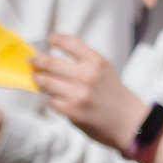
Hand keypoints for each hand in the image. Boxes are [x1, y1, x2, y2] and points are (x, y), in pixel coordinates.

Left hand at [33, 33, 147, 147]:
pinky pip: (51, 101)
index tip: (49, 40)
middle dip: (37, 61)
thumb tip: (55, 59)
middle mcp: (87, 75)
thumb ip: (85, 62)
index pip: (68, 42)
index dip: (54, 39)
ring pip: (45, 82)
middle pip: (49, 62)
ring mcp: (78, 93)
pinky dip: (51, 99)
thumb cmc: (116, 97)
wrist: (130, 123)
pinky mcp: (71, 111)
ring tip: (37, 79)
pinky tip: (57, 99)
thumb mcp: (106, 71)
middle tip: (32, 62)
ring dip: (38, 80)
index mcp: (97, 61)